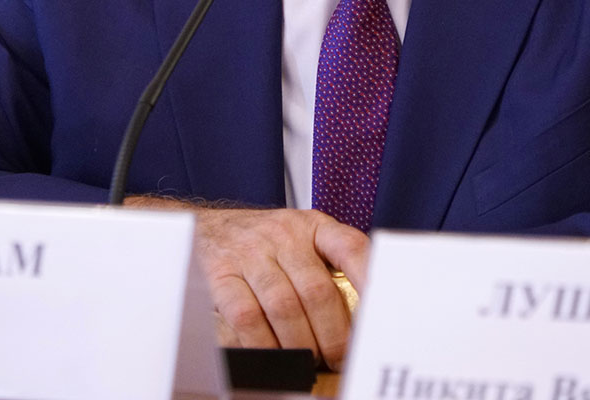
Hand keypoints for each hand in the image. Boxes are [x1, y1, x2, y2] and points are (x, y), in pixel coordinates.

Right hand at [125, 198, 367, 369]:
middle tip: (340, 359)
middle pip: (317, 292)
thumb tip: (366, 312)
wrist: (208, 227)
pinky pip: (246, 317)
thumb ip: (331, 265)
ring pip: (284, 308)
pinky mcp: (220, 274)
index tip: (381, 315)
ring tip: (309, 363)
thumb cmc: (266, 244)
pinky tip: (273, 357)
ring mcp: (250, 252)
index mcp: (313, 226)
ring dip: (300, 346)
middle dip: (333, 336)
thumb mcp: (303, 239)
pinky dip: (263, 345)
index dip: (370, 281)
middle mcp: (284, 234)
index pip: (350, 247)